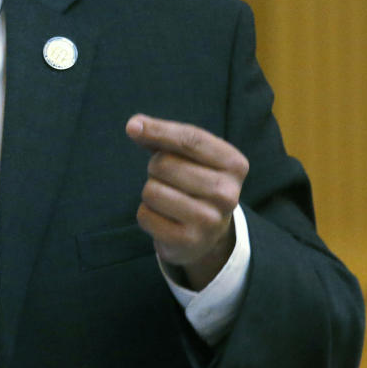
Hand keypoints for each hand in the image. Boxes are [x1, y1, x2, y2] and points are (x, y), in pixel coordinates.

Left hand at [125, 114, 248, 289]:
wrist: (208, 233)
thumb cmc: (193, 182)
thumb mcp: (188, 155)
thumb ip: (163, 136)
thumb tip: (135, 125)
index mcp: (234, 164)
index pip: (190, 139)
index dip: (158, 130)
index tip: (132, 127)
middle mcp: (227, 193)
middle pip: (164, 164)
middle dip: (155, 168)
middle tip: (169, 180)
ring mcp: (210, 221)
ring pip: (151, 190)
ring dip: (150, 192)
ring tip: (168, 199)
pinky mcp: (189, 242)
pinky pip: (145, 215)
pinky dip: (146, 214)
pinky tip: (164, 218)